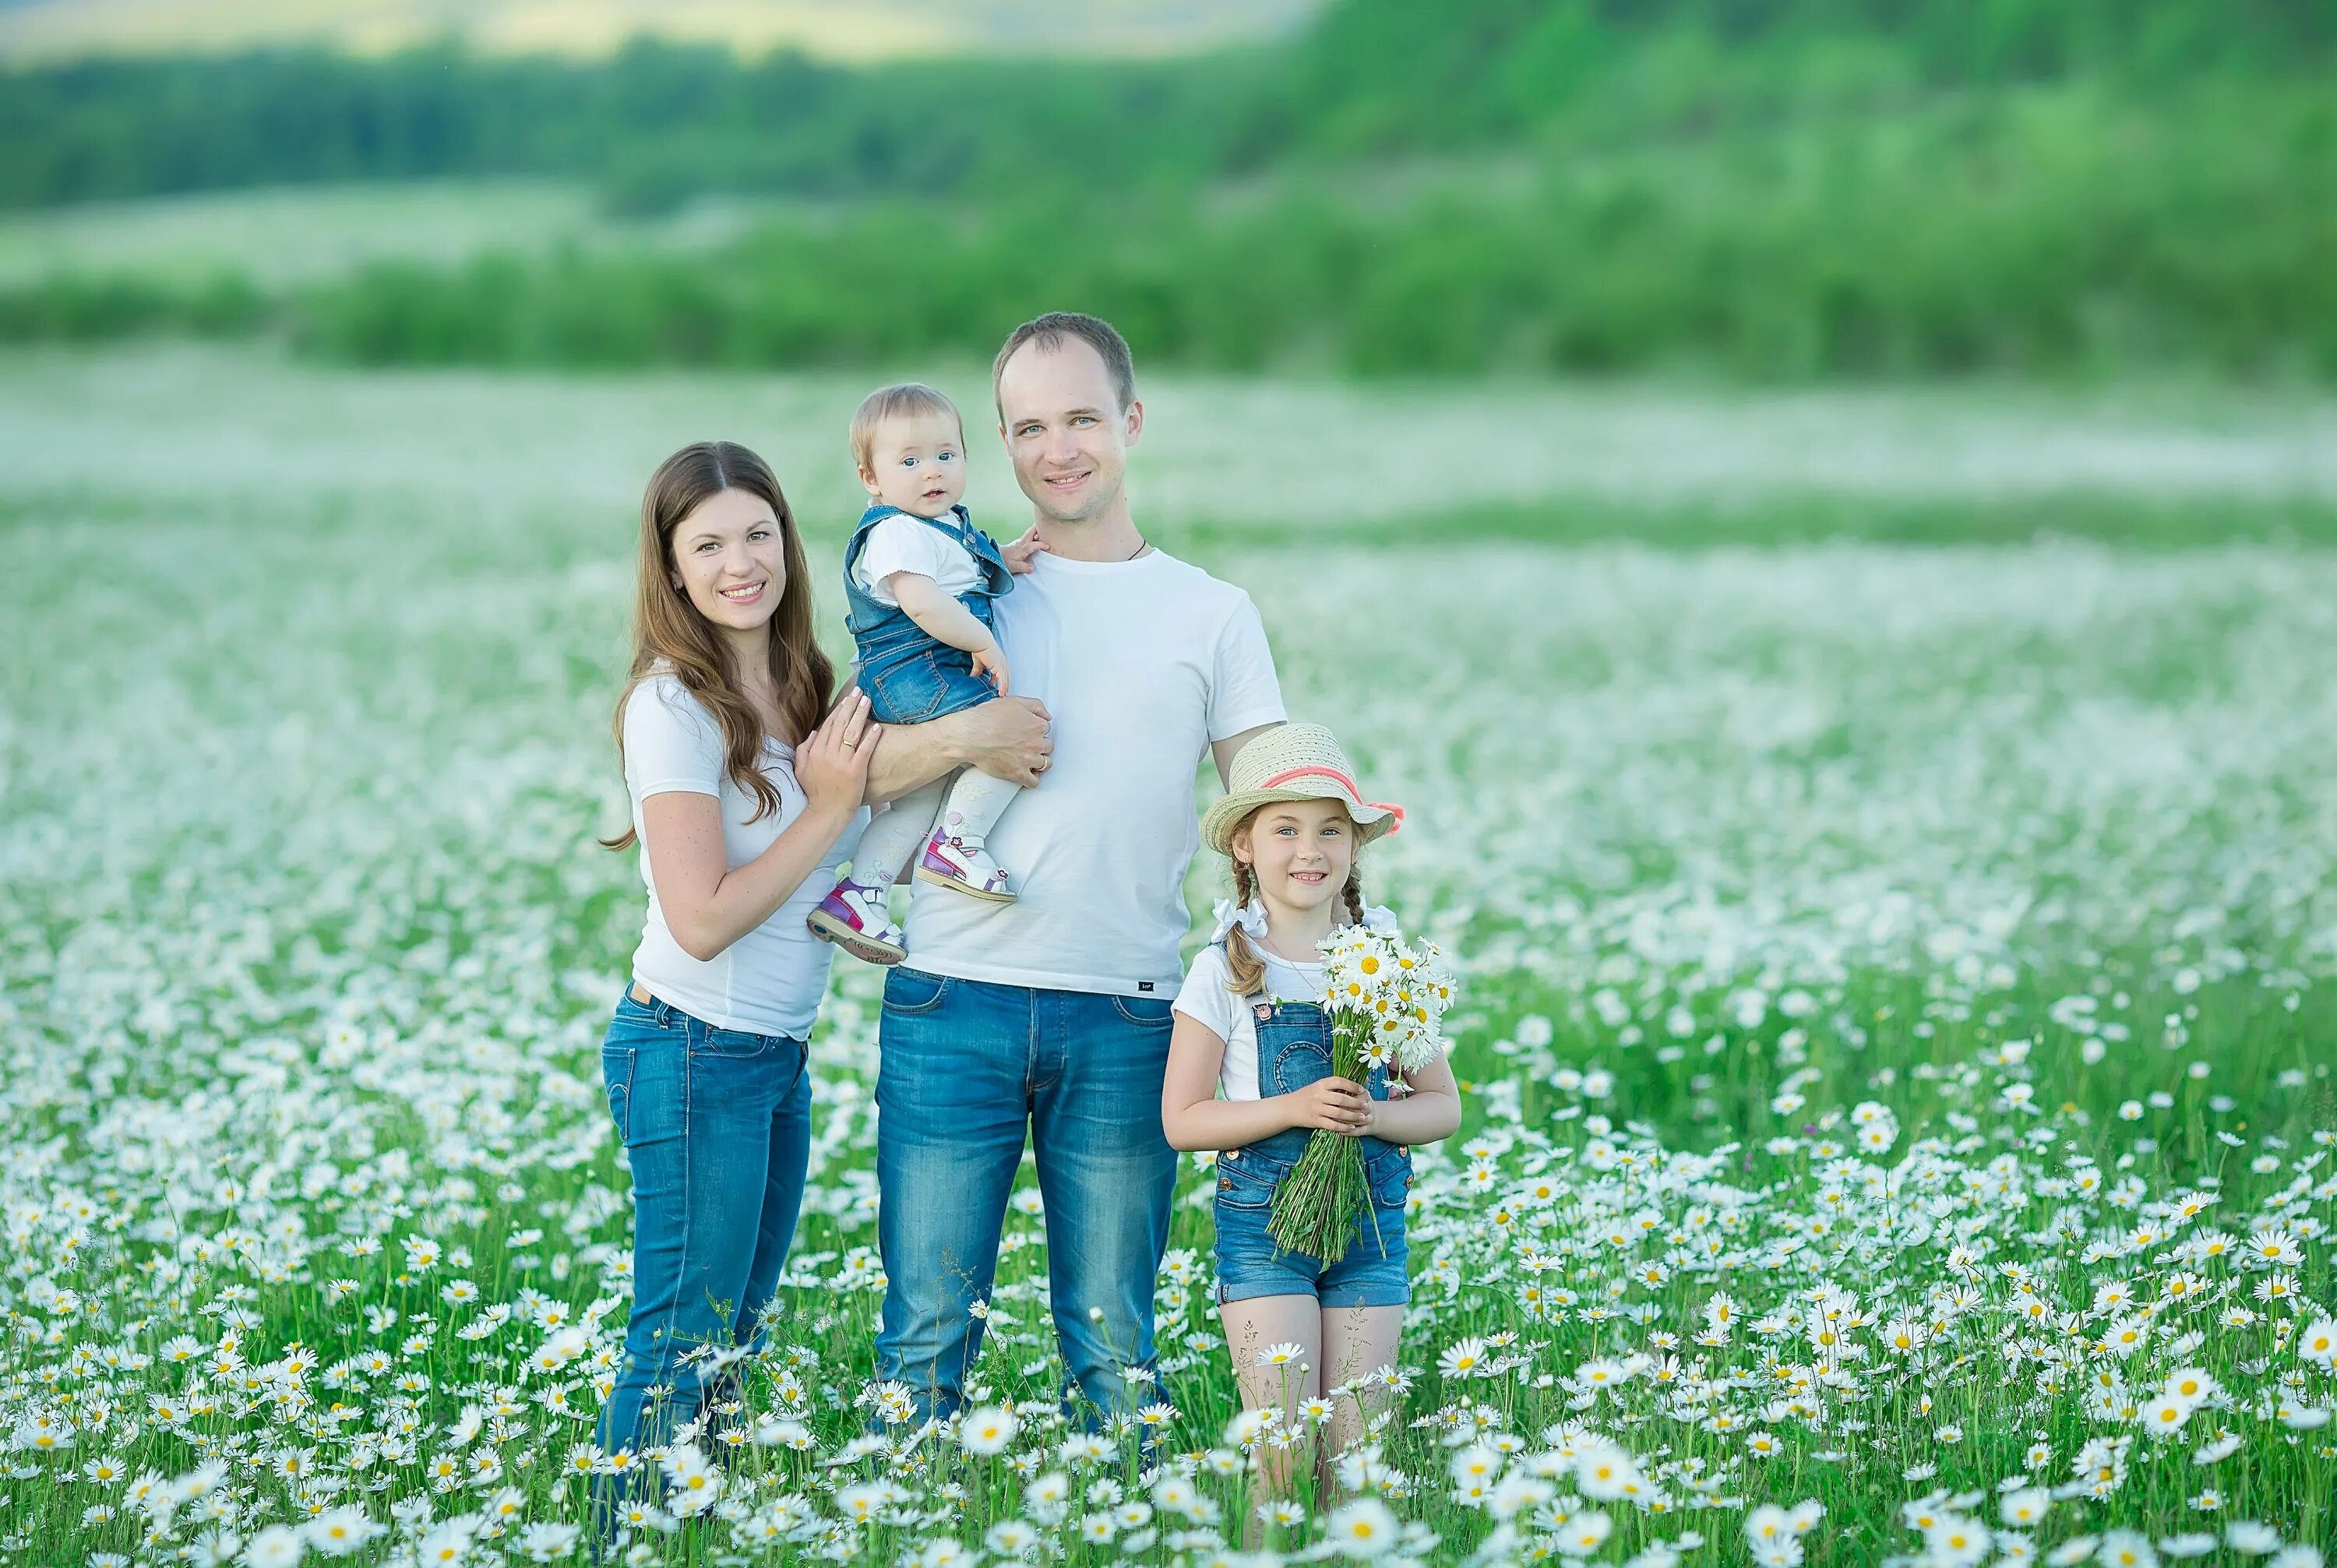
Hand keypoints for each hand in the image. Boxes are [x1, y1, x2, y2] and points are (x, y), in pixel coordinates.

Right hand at [796, 690, 877, 821]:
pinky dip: (871, 737)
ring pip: (852, 732)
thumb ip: (803, 750)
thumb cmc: (815, 792)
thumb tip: (814, 732)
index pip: (828, 725)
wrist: (827, 812)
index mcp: (815, 752)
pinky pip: (864, 749)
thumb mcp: (800, 770)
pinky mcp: (856, 770)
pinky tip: (877, 726)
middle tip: (859, 691)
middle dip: (850, 705)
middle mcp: (828, 754)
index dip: (838, 709)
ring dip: (860, 714)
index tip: (846, 699)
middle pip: (840, 724)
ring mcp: (842, 762)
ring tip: (868, 701)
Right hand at [958, 695, 1051, 785]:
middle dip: (1040, 745)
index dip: (1037, 730)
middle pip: (1048, 747)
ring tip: (1029, 759)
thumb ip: (1035, 706)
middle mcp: (1036, 744)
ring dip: (1039, 762)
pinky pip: (1033, 782)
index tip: (1030, 731)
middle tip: (1028, 744)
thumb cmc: (988, 718)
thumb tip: (1046, 716)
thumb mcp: (1014, 701)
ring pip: (1045, 764)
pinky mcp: (1018, 773)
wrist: (971, 735)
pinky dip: (1031, 779)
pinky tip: (1027, 774)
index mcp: (1037, 726)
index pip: (1046, 729)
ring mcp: (1028, 760)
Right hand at [970, 640, 1010, 695]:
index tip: (996, 687)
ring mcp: (1003, 665)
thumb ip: (977, 671)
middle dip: (1004, 686)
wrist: (981, 642)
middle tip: (1002, 694)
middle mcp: (1003, 663)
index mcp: (999, 662)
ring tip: (1002, 695)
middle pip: (1006, 677)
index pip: (1002, 673)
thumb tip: (972, 678)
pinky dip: (1003, 686)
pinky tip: (1002, 693)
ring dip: (1005, 688)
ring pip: (1006, 679)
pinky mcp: (1000, 667)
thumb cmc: (980, 649)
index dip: (1000, 681)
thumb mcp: (978, 663)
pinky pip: (1003, 679)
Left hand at [1001, 528, 1050, 574]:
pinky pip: (1030, 536)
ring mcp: (1021, 541)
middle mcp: (1022, 542)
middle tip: (1049, 527)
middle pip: (1032, 531)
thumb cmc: (1005, 562)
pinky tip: (1039, 538)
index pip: (1033, 544)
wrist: (995, 557)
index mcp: (1022, 548)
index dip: (1041, 545)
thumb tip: (1032, 568)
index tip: (1048, 546)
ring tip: (1046, 532)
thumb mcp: (1014, 567)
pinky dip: (1035, 534)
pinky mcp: (1020, 542)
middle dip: (1040, 528)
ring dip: (1038, 531)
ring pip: (1031, 532)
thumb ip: (1023, 567)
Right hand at [1281, 1077, 1371, 1135]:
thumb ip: (1336, 1085)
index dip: (1352, 1085)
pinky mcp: (1315, 1120)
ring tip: (1362, 1117)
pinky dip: (1343, 1127)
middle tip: (1366, 1106)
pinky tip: (1351, 1127)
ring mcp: (1316, 1109)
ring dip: (1352, 1116)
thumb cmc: (1307, 1096)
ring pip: (1338, 1113)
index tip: (1362, 1090)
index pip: (1339, 1081)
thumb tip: (1361, 1080)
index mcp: (1321, 1084)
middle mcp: (1318, 1095)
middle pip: (1341, 1099)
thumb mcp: (1319, 1086)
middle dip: (1356, 1103)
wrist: (1288, 1108)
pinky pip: (1332, 1125)